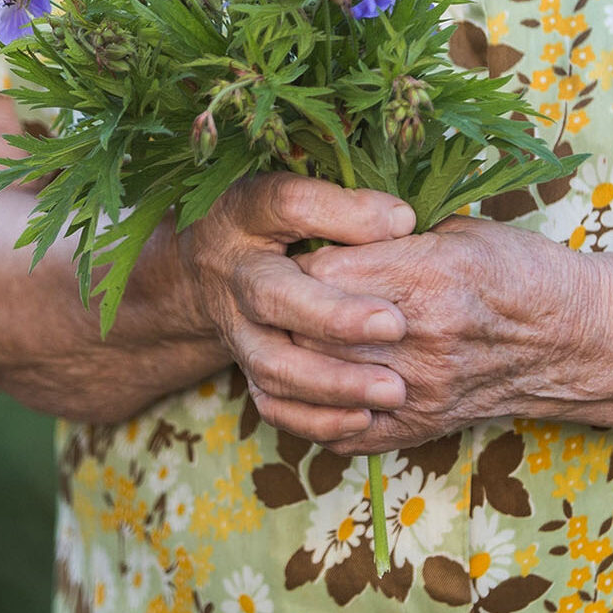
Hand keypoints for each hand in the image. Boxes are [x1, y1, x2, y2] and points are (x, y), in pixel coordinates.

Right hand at [175, 173, 418, 441]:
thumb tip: (402, 222)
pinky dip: (316, 418)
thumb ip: (348, 203)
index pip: (286, 205)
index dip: (342, 215)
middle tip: (396, 325)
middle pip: (271, 295)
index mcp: (248, 213)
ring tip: (393, 389)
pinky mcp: (243, 369)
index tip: (403, 223)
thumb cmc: (275, 221)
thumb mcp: (301, 194)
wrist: (209, 265)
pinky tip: (364, 418)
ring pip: (271, 363)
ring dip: (333, 382)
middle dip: (333, 317)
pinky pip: (272, 405)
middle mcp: (233, 272)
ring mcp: (234, 328)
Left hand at [281, 216, 602, 454]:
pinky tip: (309, 383)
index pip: (322, 274)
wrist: (576, 340)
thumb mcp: (457, 230)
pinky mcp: (420, 426)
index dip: (299, 262)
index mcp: (429, 275)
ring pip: (317, 382)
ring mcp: (420, 390)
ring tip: (290, 335)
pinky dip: (313, 410)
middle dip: (285, 311)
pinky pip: (340, 431)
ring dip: (294, 359)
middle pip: (309, 330)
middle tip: (285, 296)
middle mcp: (422, 337)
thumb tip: (321, 234)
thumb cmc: (518, 272)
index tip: (299, 253)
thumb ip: (388, 237)